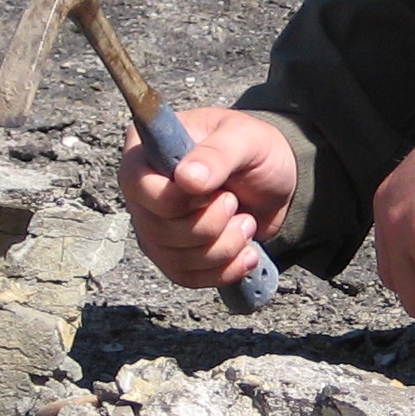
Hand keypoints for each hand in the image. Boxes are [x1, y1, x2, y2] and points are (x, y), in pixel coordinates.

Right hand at [118, 108, 296, 289]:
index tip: (216, 190)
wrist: (275, 182)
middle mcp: (142, 191)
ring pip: (175, 258)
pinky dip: (224, 269)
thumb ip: (217, 154)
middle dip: (209, 224)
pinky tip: (248, 252)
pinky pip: (187, 277)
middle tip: (235, 203)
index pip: (139, 186)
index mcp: (147, 151)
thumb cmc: (254, 149)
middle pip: (157, 229)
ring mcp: (154, 226)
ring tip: (247, 223)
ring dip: (223, 247)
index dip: (178, 199)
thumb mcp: (244, 138)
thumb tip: (187, 178)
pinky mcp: (172, 254)